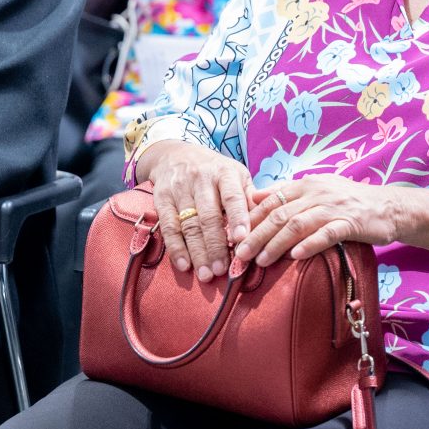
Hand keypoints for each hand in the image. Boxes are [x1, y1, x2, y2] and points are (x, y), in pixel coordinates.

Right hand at [143, 141, 255, 281]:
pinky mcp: (161, 199)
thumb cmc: (214, 171)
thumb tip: (267, 222)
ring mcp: (179, 189)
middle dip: (216, 245)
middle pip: (209, 216)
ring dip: (198, 252)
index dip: (238, 218)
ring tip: (207, 274)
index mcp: (224, 173)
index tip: (243, 239)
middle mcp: (200, 179)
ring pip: (189, 225)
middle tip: (222, 270)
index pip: (232, 196)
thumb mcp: (236, 175)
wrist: (174, 154)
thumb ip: (250, 198)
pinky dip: (176, 248)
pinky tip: (184, 265)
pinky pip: (169, 227)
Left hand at [235, 176, 399, 268]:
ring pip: (298, 225)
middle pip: (279, 215)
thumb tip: (253, 198)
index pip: (270, 201)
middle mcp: (317, 192)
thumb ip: (286, 194)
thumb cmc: (348, 201)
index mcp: (305, 184)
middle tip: (240, 254)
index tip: (234, 237)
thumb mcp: (316, 190)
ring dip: (276, 244)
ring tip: (261, 261)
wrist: (388, 207)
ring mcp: (334, 207)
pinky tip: (296, 256)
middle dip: (257, 235)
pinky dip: (309, 245)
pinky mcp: (351, 222)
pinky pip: (326, 234)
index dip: (250, 220)